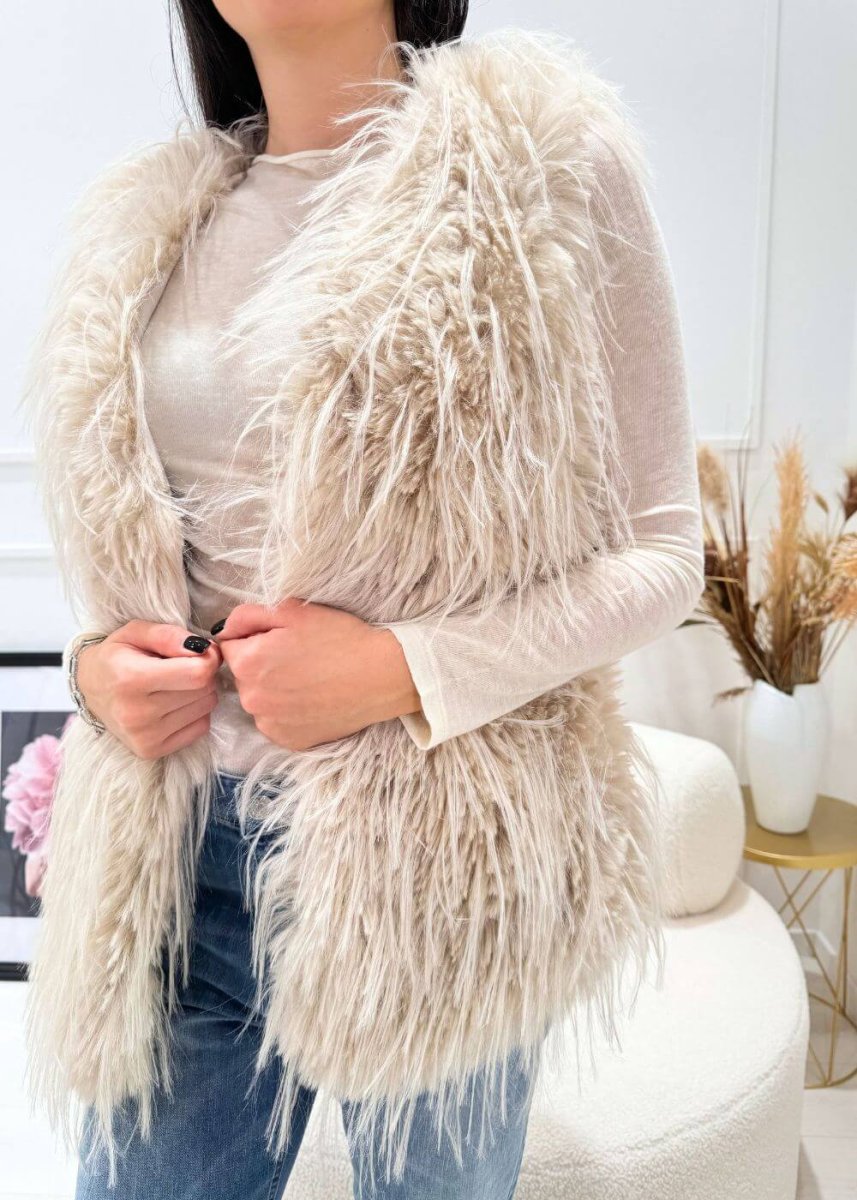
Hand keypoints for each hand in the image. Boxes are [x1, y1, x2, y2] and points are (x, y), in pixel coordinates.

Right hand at [75, 619, 222, 759]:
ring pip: (206, 708)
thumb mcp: (135, 632)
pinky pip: (201, 728)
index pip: (198, 674)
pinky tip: (173, 704)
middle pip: (204, 690)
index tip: (199, 652)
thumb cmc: (116, 656)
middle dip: (202, 674)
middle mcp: (137, 713)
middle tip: (181, 668)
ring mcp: (144, 736)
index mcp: (131, 679)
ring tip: (174, 685)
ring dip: (199, 693)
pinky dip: (194, 713)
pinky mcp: (152, 750)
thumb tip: (202, 648)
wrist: (90, 689)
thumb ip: (168, 635)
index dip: (208, 658)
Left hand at [211, 598, 421, 750]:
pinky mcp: (289, 741)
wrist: (380, 675)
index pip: (230, 647)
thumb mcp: (292, 610)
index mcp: (248, 662)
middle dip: (262, 665)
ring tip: (308, 679)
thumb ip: (247, 615)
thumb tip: (224, 629)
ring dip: (273, 690)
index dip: (255, 638)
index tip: (282, 639)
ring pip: (259, 700)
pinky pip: (276, 722)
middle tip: (299, 657)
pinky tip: (312, 700)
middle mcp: (251, 698)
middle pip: (243, 675)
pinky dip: (287, 712)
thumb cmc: (339, 638)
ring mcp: (270, 723)